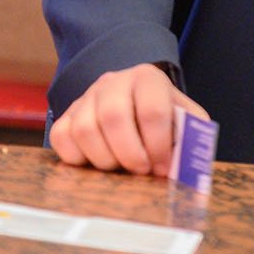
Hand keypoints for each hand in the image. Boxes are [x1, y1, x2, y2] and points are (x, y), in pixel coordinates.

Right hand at [48, 64, 207, 174]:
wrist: (135, 104)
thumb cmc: (163, 119)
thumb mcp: (185, 122)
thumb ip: (192, 141)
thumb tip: (190, 174)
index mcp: (147, 79)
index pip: (152, 110)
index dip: (159, 145)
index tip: (163, 168)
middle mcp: (113, 82)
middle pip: (113, 117)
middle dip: (130, 154)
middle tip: (141, 171)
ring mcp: (86, 97)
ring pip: (85, 130)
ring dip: (105, 160)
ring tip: (121, 168)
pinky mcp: (66, 116)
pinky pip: (61, 138)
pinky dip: (77, 158)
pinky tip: (97, 163)